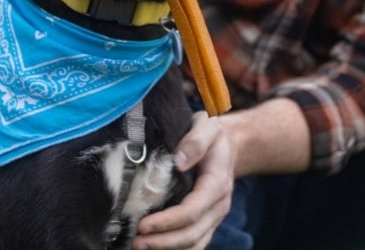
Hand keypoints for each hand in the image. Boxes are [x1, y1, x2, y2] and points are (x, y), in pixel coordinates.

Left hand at [133, 111, 233, 248]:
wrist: (229, 146)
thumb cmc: (213, 135)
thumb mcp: (208, 126)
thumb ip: (196, 140)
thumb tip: (179, 161)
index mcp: (217, 183)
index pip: (192, 210)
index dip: (168, 221)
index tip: (143, 224)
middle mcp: (218, 205)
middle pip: (192, 234)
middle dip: (163, 242)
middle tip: (135, 241)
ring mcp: (214, 216)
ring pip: (194, 243)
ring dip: (167, 249)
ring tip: (139, 246)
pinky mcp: (207, 222)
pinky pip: (194, 243)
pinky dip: (175, 249)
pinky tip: (154, 246)